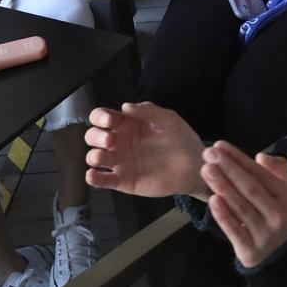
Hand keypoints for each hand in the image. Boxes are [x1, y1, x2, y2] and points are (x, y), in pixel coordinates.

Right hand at [85, 101, 206, 197]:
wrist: (193, 165)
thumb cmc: (181, 139)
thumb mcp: (167, 118)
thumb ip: (148, 110)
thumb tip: (126, 106)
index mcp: (127, 124)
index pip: (102, 117)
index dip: (100, 116)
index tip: (109, 120)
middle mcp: (120, 142)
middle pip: (93, 136)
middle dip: (96, 136)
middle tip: (109, 139)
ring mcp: (120, 161)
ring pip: (93, 157)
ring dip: (93, 156)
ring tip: (102, 156)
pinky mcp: (123, 180)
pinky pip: (102, 180)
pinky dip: (93, 178)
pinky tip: (93, 175)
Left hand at [201, 143, 286, 267]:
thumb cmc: (283, 212)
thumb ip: (278, 169)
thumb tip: (260, 157)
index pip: (260, 174)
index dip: (239, 158)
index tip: (220, 146)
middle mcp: (278, 215)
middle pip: (249, 188)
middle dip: (228, 169)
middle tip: (208, 154)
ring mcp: (264, 233)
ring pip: (240, 207)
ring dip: (222, 187)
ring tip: (206, 170)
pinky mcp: (251, 250)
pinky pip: (235, 230)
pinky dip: (223, 215)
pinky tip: (212, 199)